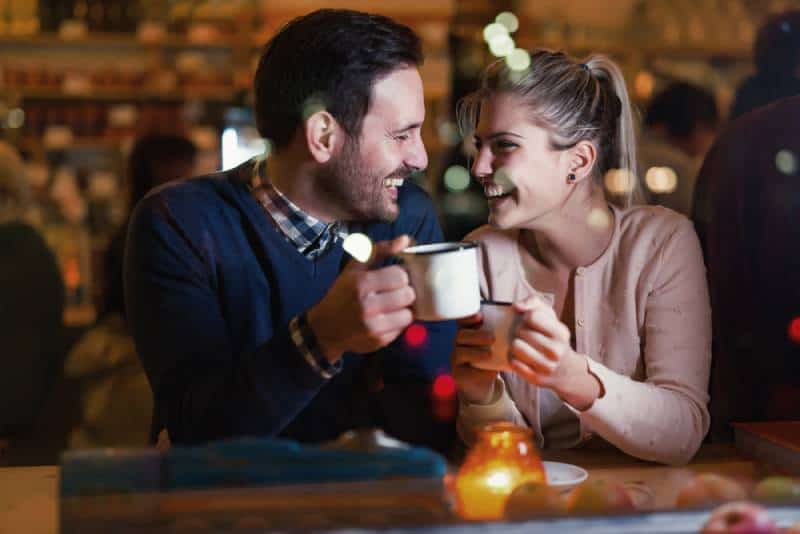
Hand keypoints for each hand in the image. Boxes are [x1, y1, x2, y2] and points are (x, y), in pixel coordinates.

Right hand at [307, 235, 414, 361]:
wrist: (324, 329)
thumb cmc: (342, 294)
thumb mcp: (354, 268)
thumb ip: (380, 251)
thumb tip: (405, 239)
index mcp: (361, 283)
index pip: (400, 275)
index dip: (400, 275)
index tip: (393, 277)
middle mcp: (367, 305)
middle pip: (408, 294)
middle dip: (404, 292)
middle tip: (394, 292)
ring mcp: (374, 326)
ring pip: (409, 314)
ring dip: (403, 309)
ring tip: (391, 306)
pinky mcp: (379, 341)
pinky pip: (403, 329)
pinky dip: (398, 322)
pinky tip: (386, 318)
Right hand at [452, 313, 499, 403]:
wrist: (483, 382)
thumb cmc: (490, 357)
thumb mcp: (493, 343)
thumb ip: (498, 332)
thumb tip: (515, 321)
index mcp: (465, 332)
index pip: (462, 321)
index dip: (468, 318)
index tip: (480, 316)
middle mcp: (457, 344)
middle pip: (460, 336)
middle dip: (476, 336)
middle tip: (492, 338)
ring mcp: (455, 360)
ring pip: (459, 353)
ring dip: (475, 353)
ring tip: (490, 354)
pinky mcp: (458, 375)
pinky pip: (465, 373)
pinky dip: (480, 372)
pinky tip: (493, 372)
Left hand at [509, 295, 600, 408]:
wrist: (566, 371)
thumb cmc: (553, 338)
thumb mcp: (550, 317)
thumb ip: (534, 302)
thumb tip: (517, 307)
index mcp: (560, 333)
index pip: (532, 316)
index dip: (526, 316)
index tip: (529, 322)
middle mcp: (556, 351)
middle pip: (521, 331)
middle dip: (519, 331)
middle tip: (524, 335)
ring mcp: (546, 367)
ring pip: (515, 346)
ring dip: (514, 344)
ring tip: (521, 345)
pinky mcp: (535, 378)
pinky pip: (513, 362)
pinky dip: (513, 358)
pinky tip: (519, 357)